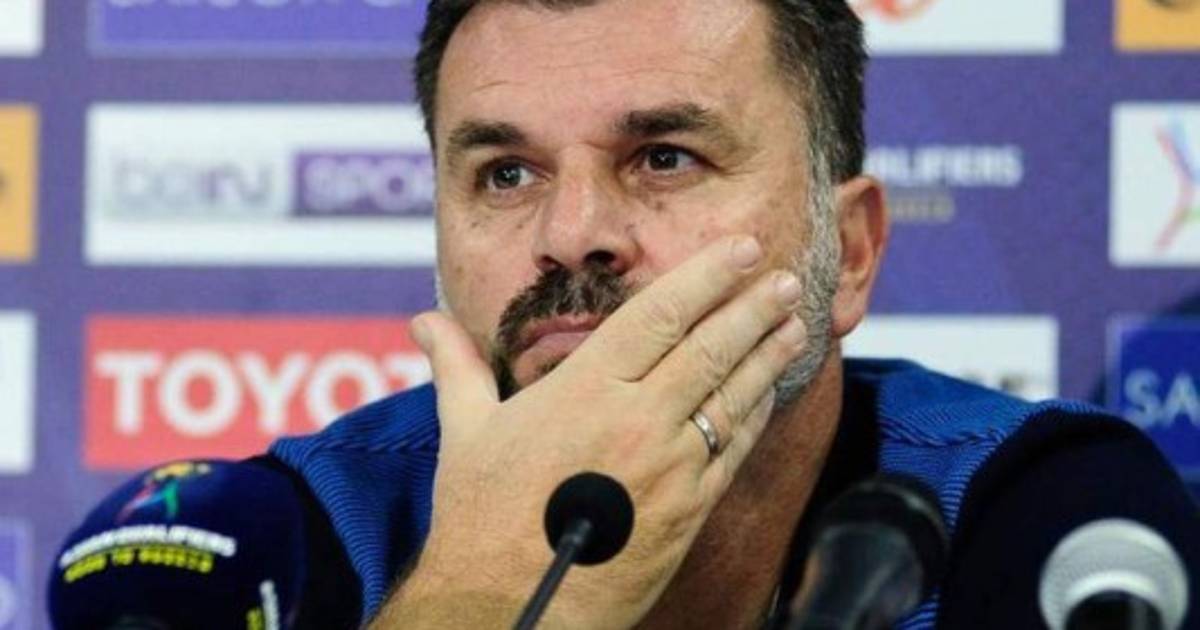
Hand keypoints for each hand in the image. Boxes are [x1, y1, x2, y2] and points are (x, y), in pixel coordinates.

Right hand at [379, 236, 807, 628]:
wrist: (513, 608)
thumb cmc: (482, 519)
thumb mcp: (466, 432)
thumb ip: (456, 366)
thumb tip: (424, 321)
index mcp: (584, 391)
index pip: (658, 316)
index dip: (706, 276)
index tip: (740, 249)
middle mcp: (635, 421)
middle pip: (709, 348)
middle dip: (753, 307)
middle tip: (788, 277)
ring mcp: (670, 468)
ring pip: (731, 396)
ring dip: (768, 355)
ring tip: (795, 323)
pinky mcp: (689, 510)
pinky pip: (732, 450)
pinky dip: (755, 413)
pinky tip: (768, 391)